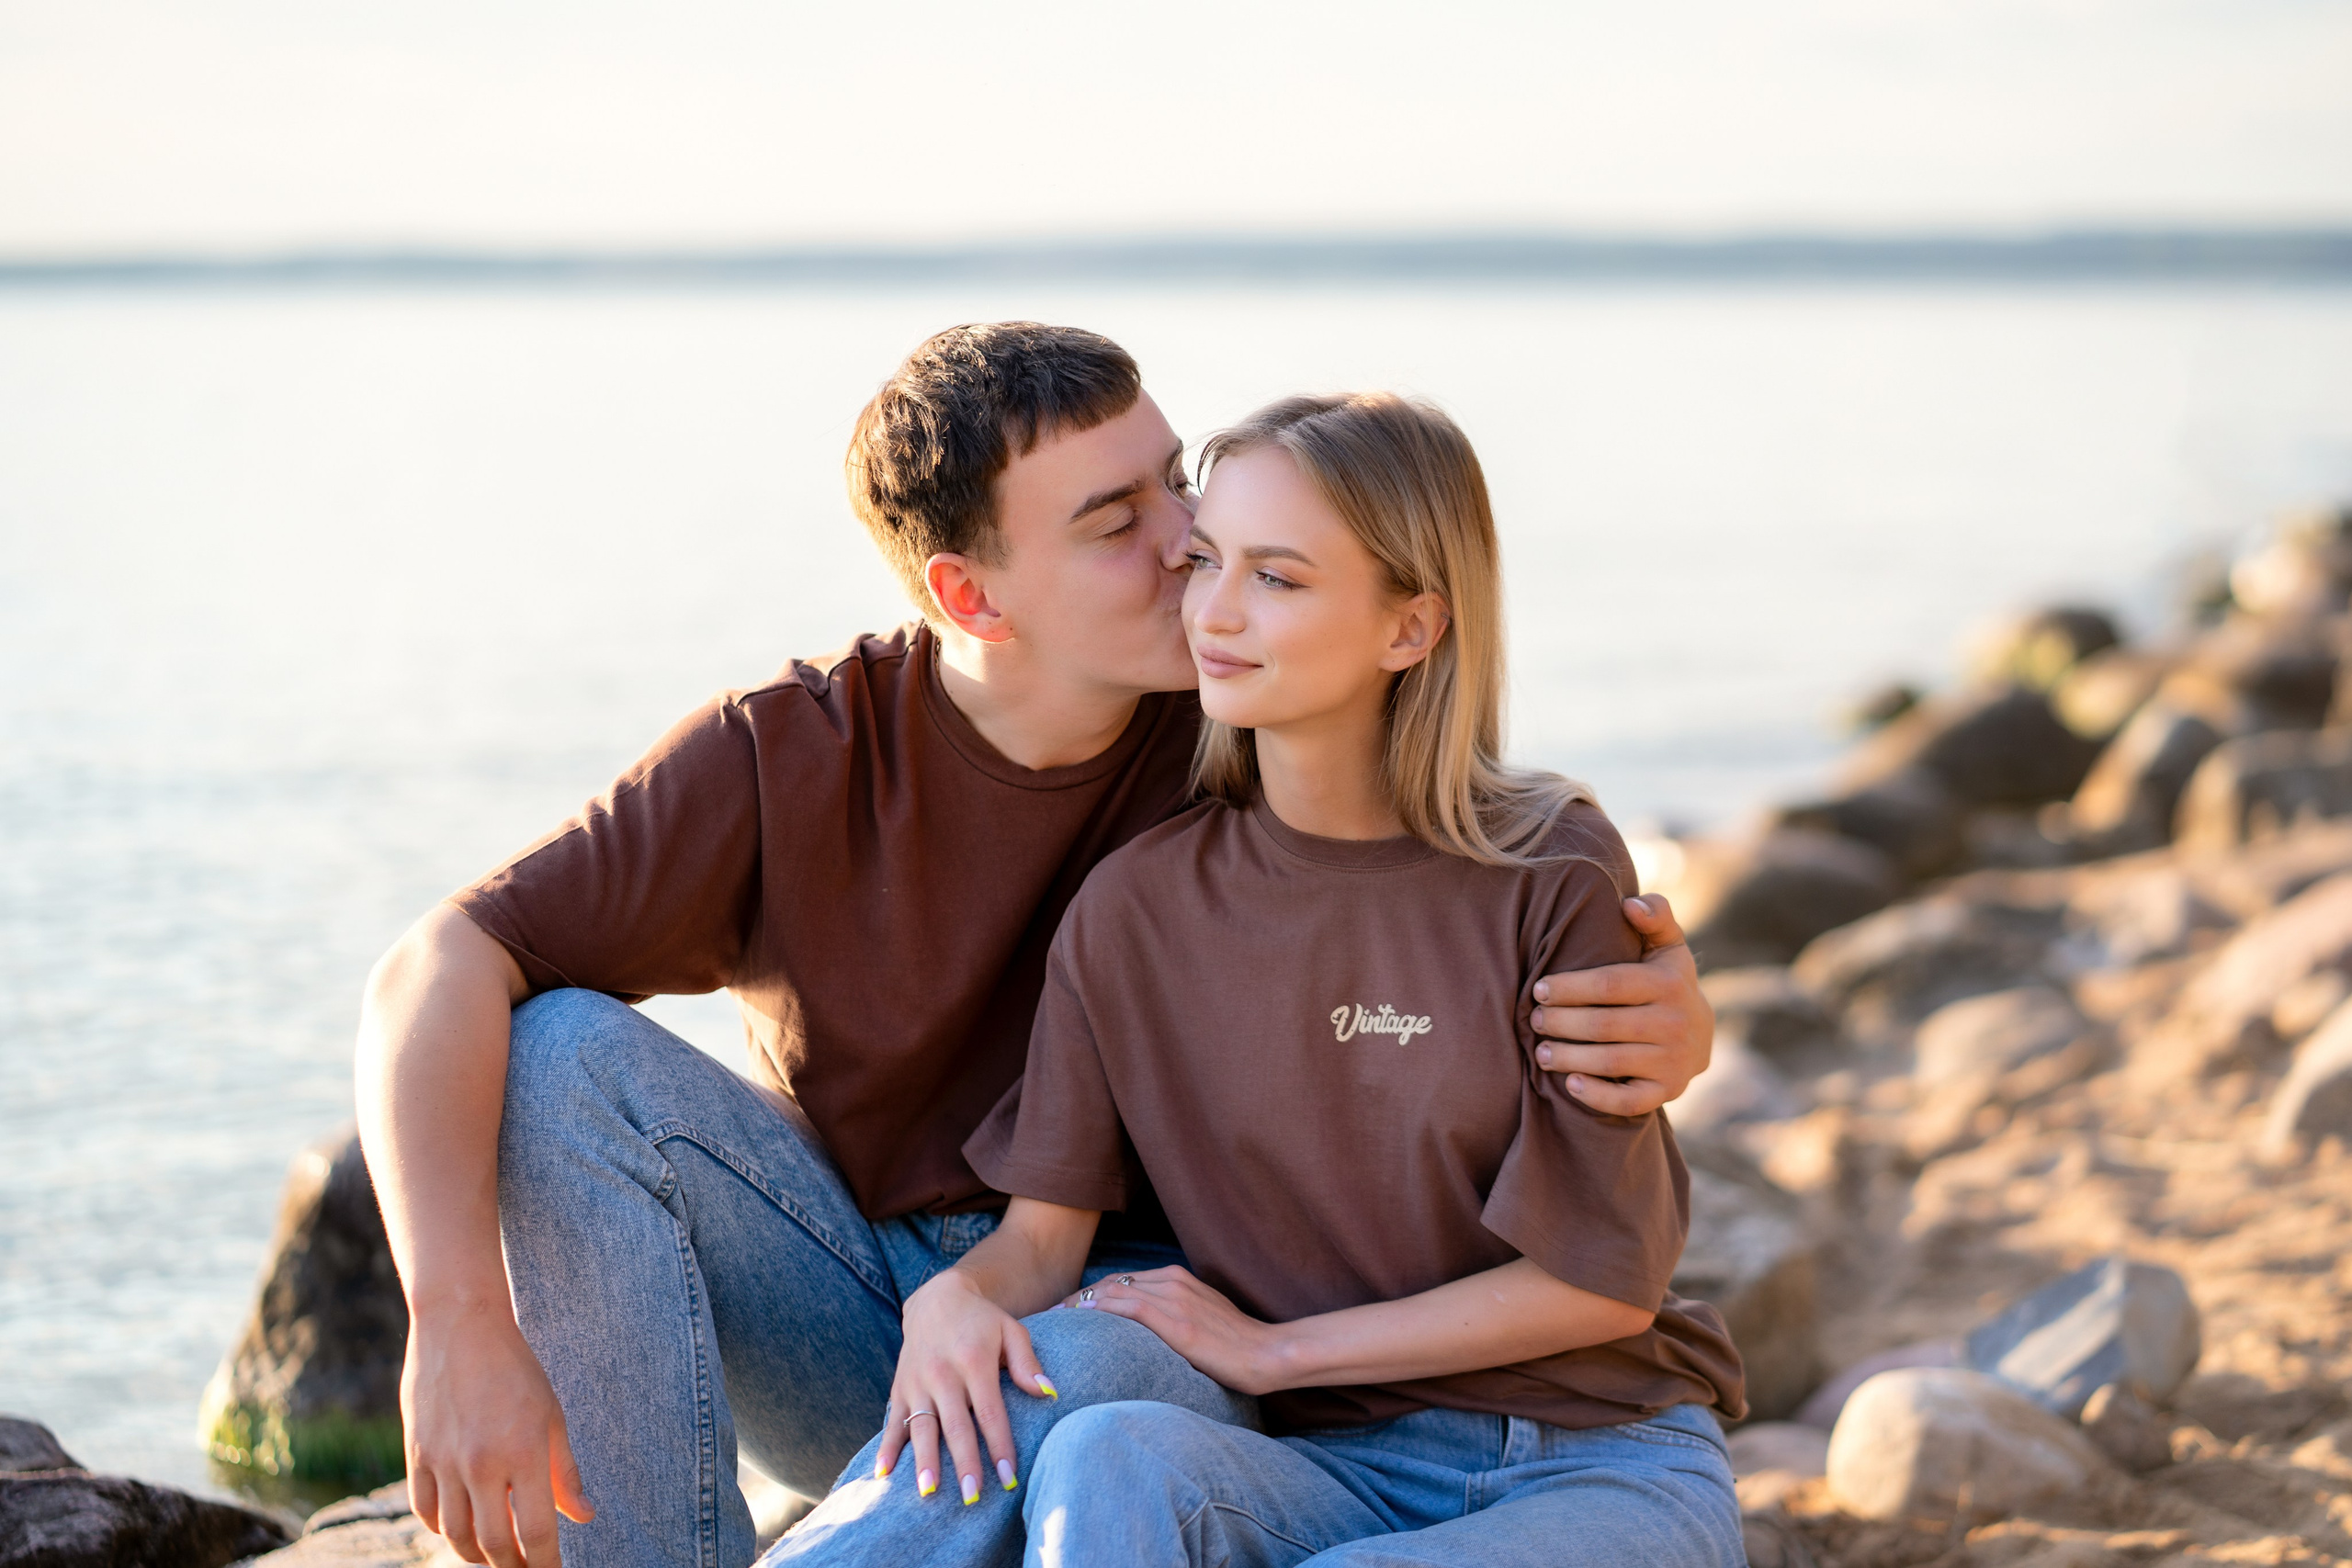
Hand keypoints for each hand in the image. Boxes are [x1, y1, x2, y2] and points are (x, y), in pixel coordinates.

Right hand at [403, 1306, 592, 1567]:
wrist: (461, 1325)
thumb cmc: (515, 1369)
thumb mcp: (551, 1416)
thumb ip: (565, 1471)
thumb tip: (583, 1517)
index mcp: (524, 1452)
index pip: (537, 1531)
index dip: (545, 1564)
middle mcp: (482, 1463)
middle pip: (493, 1544)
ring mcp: (444, 1461)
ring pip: (456, 1535)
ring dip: (476, 1556)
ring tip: (495, 1557)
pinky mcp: (416, 1454)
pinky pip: (426, 1511)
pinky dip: (443, 1529)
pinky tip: (460, 1529)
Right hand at [878, 1268, 1056, 1504]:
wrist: (936, 1299)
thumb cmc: (982, 1321)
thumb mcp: (1011, 1331)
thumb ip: (1028, 1363)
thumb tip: (1049, 1393)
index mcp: (974, 1361)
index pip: (989, 1412)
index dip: (999, 1446)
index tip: (1008, 1477)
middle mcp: (943, 1373)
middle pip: (955, 1426)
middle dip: (964, 1463)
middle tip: (973, 1497)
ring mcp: (917, 1382)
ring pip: (921, 1428)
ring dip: (924, 1461)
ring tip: (929, 1492)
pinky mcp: (899, 1388)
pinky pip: (892, 1421)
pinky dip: (886, 1447)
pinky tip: (882, 1473)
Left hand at [1064, 1266, 1279, 1394]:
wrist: (1266, 1352)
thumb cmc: (1236, 1344)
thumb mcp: (1201, 1320)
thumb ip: (1172, 1318)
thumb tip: (1145, 1338)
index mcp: (1177, 1278)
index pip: (1122, 1281)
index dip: (1091, 1294)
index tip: (1067, 1310)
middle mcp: (1172, 1281)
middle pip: (1111, 1283)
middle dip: (1077, 1298)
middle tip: (1050, 1315)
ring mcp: (1175, 1298)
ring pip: (1114, 1291)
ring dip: (1080, 1304)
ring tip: (1055, 1320)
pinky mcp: (1177, 1321)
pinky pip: (1129, 1308)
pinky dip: (1101, 1310)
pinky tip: (1082, 1320)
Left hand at [1530, 893, 1712, 1116]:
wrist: (1702, 1034)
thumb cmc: (1667, 981)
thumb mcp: (1667, 945)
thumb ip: (1654, 915)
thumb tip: (1629, 904)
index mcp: (1669, 983)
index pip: (1609, 984)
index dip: (1569, 988)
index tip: (1539, 989)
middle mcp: (1675, 1022)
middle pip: (1603, 1026)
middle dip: (1561, 1023)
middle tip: (1534, 1020)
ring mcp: (1673, 1060)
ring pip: (1609, 1062)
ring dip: (1568, 1058)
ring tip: (1540, 1051)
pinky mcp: (1668, 1091)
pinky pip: (1629, 1101)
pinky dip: (1597, 1095)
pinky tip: (1570, 1083)